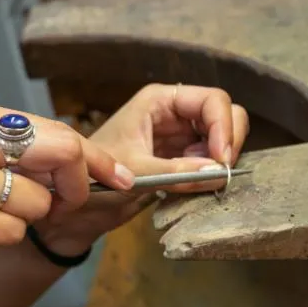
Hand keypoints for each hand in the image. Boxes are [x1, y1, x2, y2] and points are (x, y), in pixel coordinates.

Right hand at [0, 101, 133, 288]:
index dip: (95, 157)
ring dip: (21, 219)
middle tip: (62, 205)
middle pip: (61, 151)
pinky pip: (9, 232)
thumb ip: (14, 149)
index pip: (57, 129)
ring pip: (36, 202)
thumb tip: (78, 161)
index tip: (120, 177)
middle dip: (75, 185)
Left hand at [90, 83, 249, 189]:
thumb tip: (218, 172)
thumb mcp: (136, 172)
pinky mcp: (181, 159)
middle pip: (225, 115)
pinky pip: (211, 161)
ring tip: (196, 180)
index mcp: (159, 101)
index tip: (222, 159)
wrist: (80, 206)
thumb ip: (177, 171)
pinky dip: (211, 174)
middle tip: (220, 172)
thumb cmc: (95, 178)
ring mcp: (179, 136)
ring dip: (219, 161)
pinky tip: (193, 187)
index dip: (224, 126)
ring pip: (221, 139)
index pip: (212, 100)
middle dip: (227, 143)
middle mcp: (173, 113)